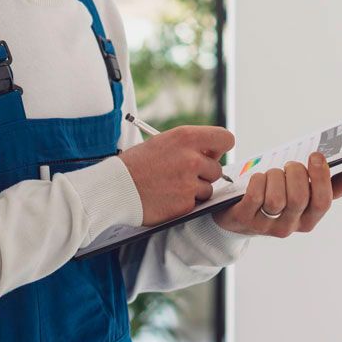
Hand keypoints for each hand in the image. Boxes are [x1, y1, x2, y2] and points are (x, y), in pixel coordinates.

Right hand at [119, 125, 234, 225]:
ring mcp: (189, 183)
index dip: (220, 148)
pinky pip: (196, 204)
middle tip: (182, 174)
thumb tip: (212, 153)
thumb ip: (190, 145)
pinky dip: (185, 203)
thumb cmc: (137, 164)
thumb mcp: (163, 142)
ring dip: (195, 190)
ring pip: (208, 189)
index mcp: (186, 137)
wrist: (115, 188)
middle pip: (218, 169)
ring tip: (171, 186)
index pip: (225, 139)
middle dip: (204, 174)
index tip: (212, 154)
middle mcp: (191, 158)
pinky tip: (167, 197)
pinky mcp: (185, 204)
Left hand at [212, 151, 341, 236]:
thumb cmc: (277, 198)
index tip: (317, 156)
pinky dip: (257, 181)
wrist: (240, 216)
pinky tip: (258, 178)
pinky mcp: (245, 219)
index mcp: (308, 219)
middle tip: (289, 165)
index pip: (323, 203)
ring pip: (276, 199)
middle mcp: (289, 226)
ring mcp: (266, 225)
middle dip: (294, 173)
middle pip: (299, 198)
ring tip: (272, 174)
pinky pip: (255, 196)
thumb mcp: (304, 194)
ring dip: (274, 177)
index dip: (321, 178)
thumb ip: (330, 186)